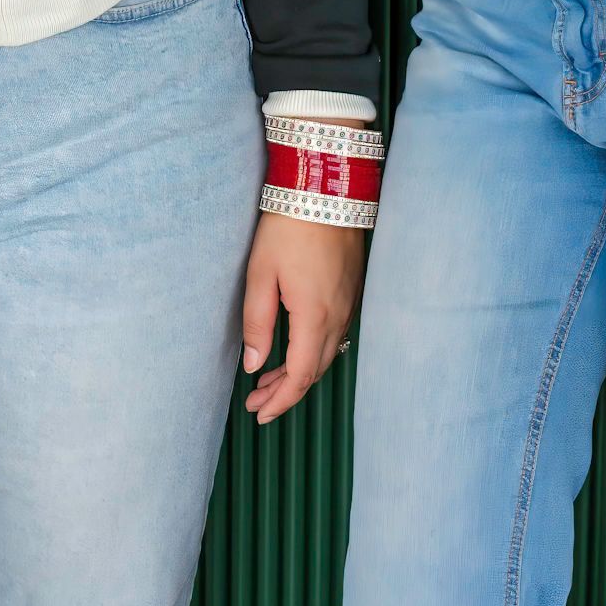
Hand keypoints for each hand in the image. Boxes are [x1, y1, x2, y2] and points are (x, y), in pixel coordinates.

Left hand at [241, 210, 366, 423]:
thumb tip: (253, 365)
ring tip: (267, 380)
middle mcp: (338, 317)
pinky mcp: (351, 291)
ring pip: (326, 355)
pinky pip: (335, 336)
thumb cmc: (288, 228)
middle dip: (285, 392)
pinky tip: (294, 349)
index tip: (260, 414)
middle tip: (257, 402)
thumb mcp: (260, 275)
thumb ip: (256, 323)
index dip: (280, 401)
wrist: (326, 191)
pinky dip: (313, 352)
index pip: (300, 377)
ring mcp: (349, 304)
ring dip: (298, 373)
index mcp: (314, 318)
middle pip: (314, 371)